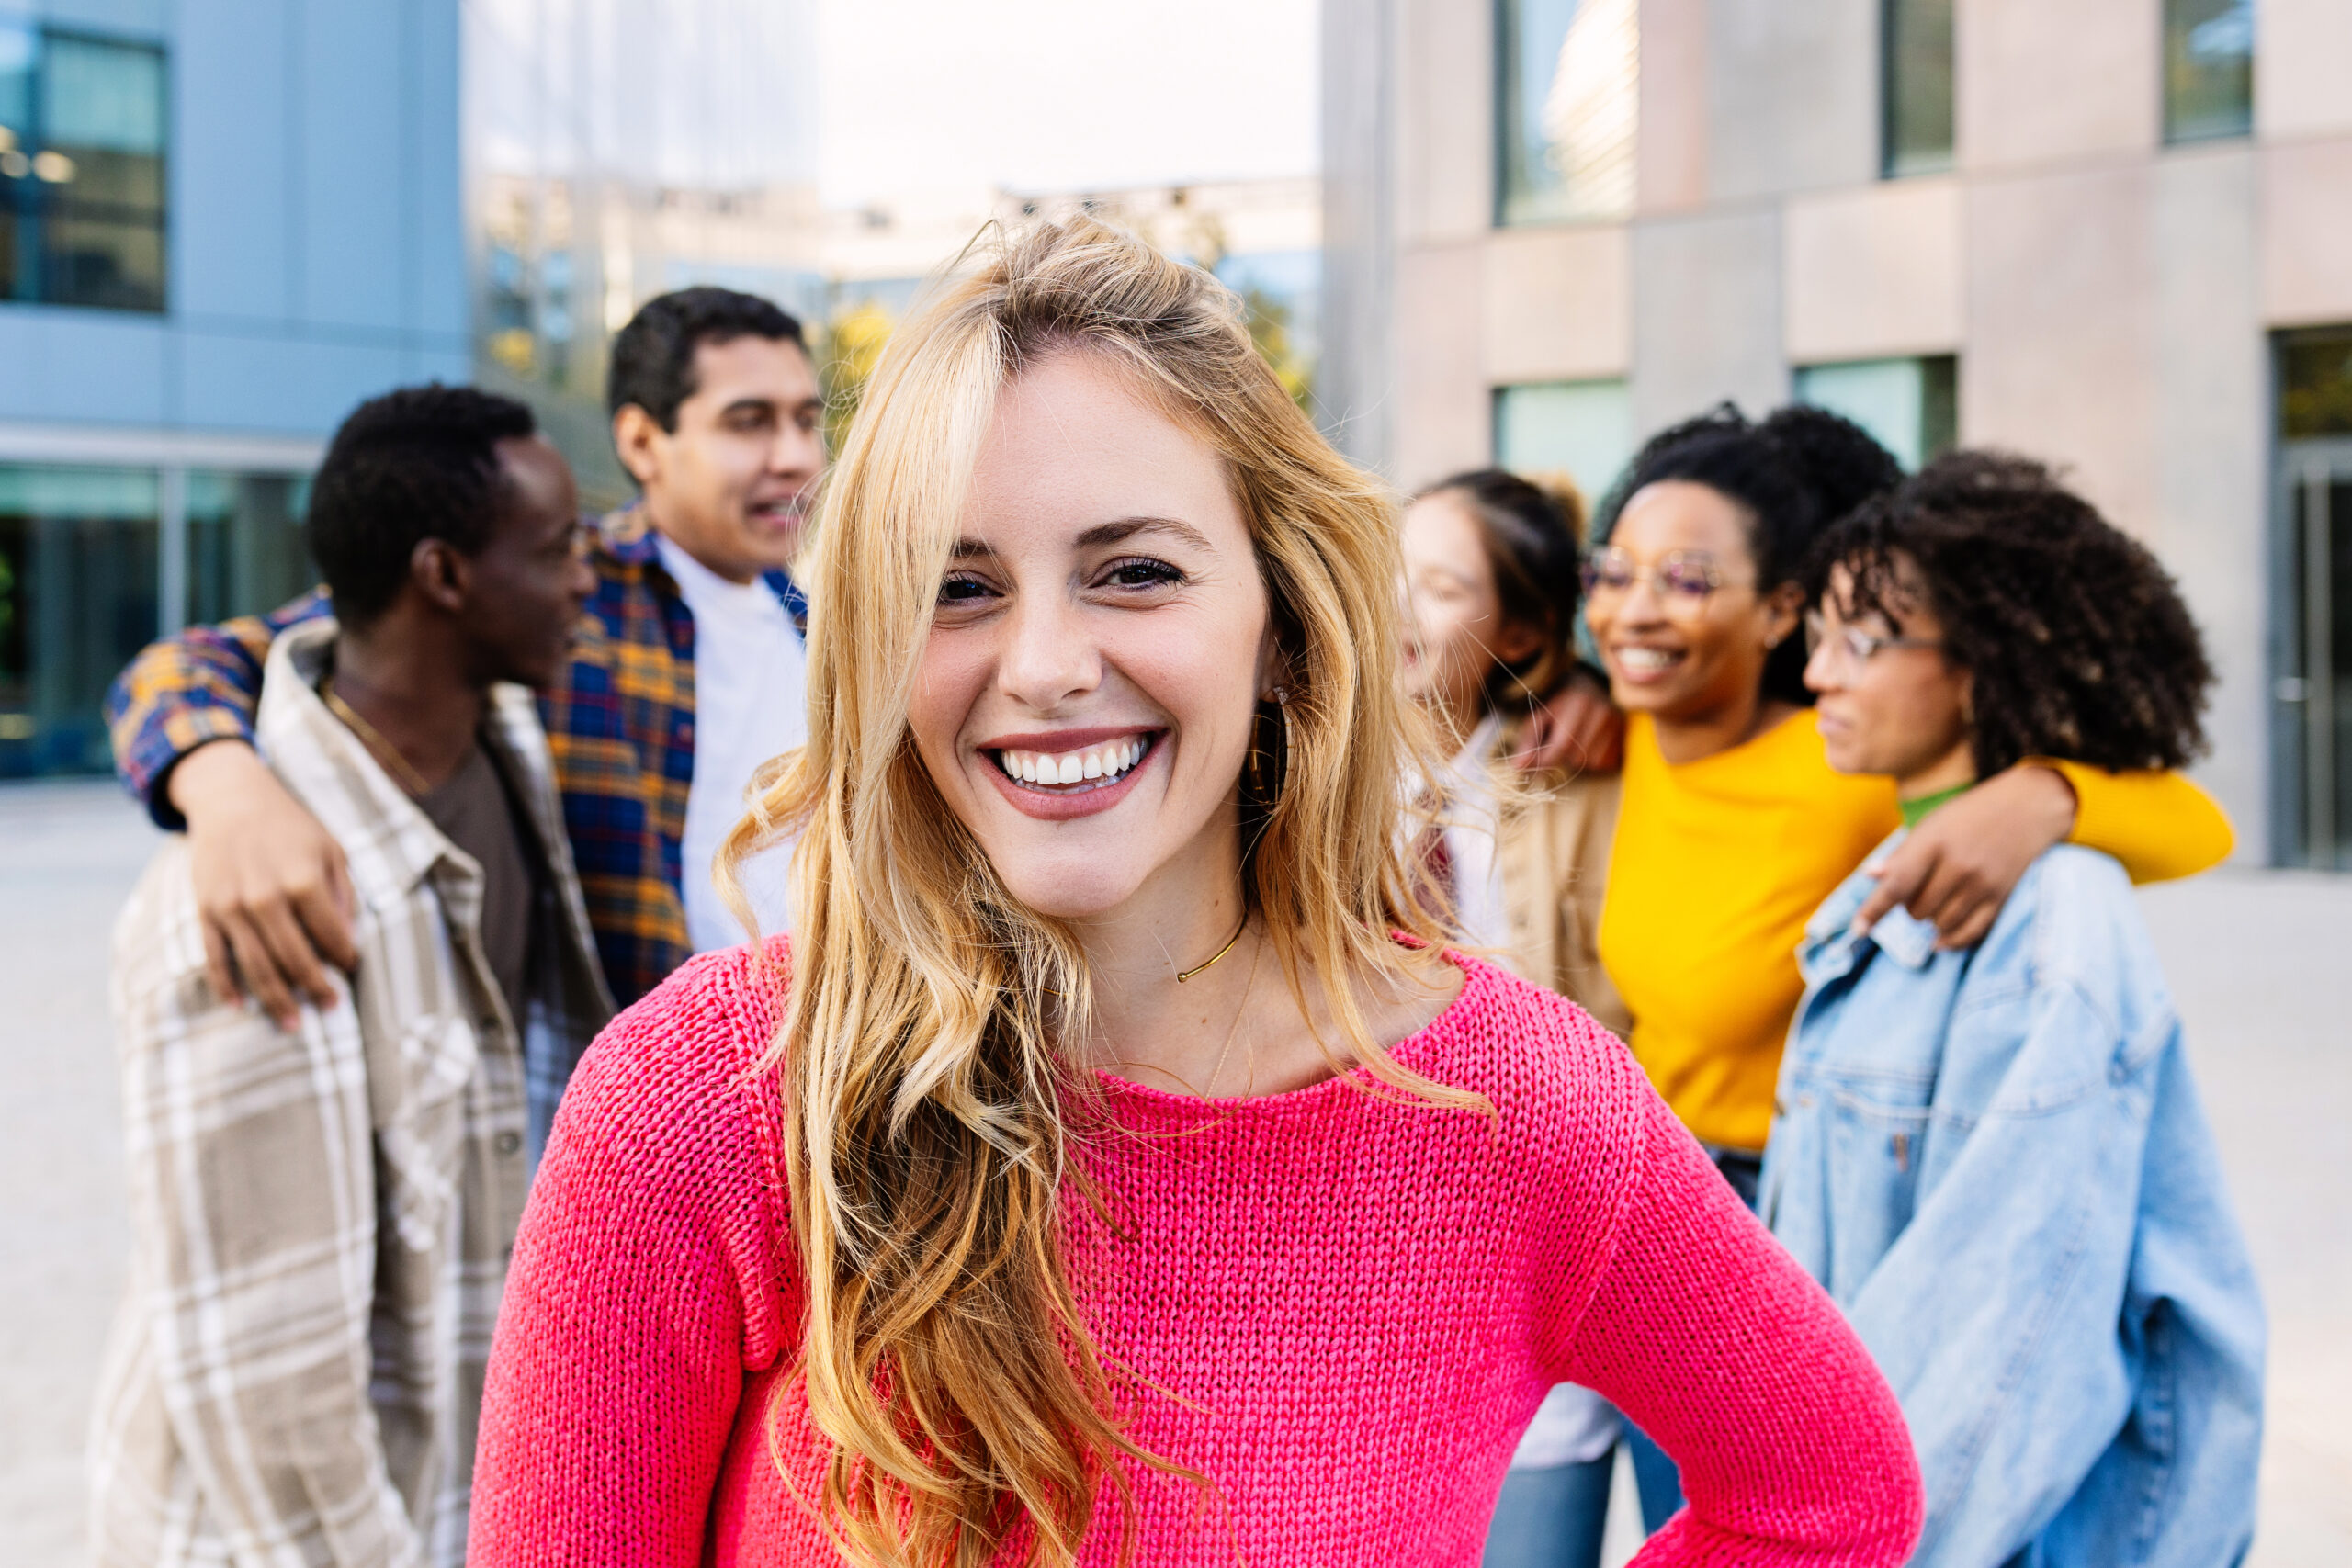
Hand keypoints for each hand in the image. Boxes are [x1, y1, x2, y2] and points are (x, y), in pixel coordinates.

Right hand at [169, 741, 357, 1027]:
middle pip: (295, 959)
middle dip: (316, 988)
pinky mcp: (206, 911)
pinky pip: (215, 958)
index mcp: (304, 881)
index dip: (345, 958)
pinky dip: (226, 985)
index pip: (332, 936)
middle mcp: (266, 898)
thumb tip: (348, 939)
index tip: (352, 969)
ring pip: (256, 967)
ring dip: (276, 1000)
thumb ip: (344, 894)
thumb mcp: (331, 850)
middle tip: (331, 1007)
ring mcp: (232, 907)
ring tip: (294, 1025)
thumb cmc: (290, 826)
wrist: (231, 799)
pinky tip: (240, 1006)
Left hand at [1512, 665, 1624, 774]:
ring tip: (1574, 740)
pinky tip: (1588, 742)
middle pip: (1575, 757)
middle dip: (1561, 757)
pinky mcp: (1625, 734)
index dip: (1544, 761)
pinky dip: (1593, 760)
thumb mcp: (1539, 715)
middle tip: (1556, 742)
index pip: (1561, 746)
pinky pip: (1605, 763)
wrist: (1591, 684)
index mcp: (1578, 704)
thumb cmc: (1559, 701)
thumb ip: (1528, 741)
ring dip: (1578, 759)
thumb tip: (1518, 767)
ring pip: (1591, 763)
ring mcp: (1617, 724)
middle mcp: (1602, 713)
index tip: (1533, 764)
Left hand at [1856, 765, 2076, 948]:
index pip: (1896, 884)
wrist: (2029, 806)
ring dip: (1930, 919)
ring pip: (1939, 923)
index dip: (1874, 909)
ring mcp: (1982, 884)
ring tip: (1936, 899)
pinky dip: (1951, 939)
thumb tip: (1870, 876)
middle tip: (1918, 889)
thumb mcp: (1933, 824)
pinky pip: (1970, 932)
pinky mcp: (2001, 897)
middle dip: (1908, 906)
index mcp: (1934, 842)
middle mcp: (1958, 866)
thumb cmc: (1971, 813)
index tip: (1858, 929)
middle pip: (1916, 909)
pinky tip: (1940, 940)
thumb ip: (1903, 853)